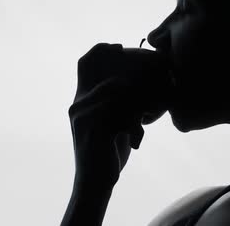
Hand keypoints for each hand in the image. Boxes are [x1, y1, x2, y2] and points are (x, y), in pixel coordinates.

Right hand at [68, 43, 171, 187]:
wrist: (94, 183)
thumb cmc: (107, 152)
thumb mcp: (113, 122)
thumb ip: (118, 102)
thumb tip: (138, 85)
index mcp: (81, 99)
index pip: (84, 62)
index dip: (101, 49)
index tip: (120, 46)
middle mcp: (78, 103)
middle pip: (110, 78)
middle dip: (135, 82)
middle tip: (151, 94)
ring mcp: (84, 115)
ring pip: (120, 95)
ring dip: (140, 107)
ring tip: (147, 123)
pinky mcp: (93, 128)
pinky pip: (121, 114)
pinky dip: (136, 124)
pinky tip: (137, 141)